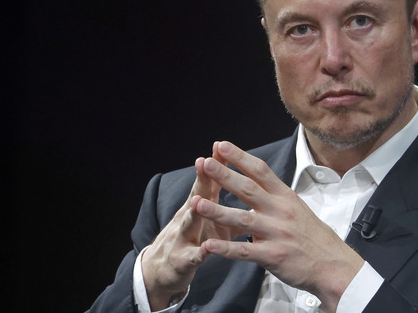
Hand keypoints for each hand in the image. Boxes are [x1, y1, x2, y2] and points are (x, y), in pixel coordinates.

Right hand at [140, 143, 243, 309]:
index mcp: (201, 207)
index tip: (221, 146)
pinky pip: (193, 257)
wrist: (163, 271)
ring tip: (197, 202)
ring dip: (194, 212)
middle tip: (205, 161)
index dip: (214, 165)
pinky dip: (200, 253)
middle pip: (196, 196)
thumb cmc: (194, 240)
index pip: (208, 182)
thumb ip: (231, 209)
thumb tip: (255, 195)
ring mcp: (183, 238)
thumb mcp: (213, 223)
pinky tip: (206, 250)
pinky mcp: (182, 261)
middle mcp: (189, 218)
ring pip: (189, 223)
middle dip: (201, 180)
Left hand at [196, 141, 364, 311]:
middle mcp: (280, 211)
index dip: (239, 157)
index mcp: (285, 197)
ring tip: (197, 203)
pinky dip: (225, 248)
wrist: (333, 265)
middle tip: (206, 163)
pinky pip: (244, 251)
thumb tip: (255, 182)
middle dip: (225, 175)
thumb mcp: (297, 208)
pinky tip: (208, 244)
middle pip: (249, 189)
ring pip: (242, 219)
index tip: (221, 145)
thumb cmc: (313, 237)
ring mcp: (276, 233)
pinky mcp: (273, 256)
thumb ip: (274, 197)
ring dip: (218, 211)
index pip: (260, 171)